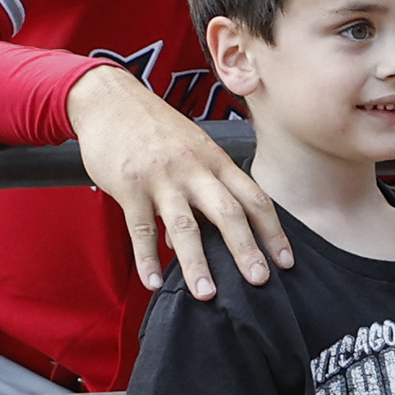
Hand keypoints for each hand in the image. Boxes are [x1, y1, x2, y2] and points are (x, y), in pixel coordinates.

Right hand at [68, 65, 291, 301]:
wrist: (108, 100)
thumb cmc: (153, 128)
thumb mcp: (189, 150)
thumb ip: (199, 193)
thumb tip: (192, 242)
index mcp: (215, 160)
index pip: (254, 198)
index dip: (273, 231)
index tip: (286, 261)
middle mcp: (194, 168)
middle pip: (228, 212)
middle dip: (246, 249)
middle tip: (260, 281)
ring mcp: (161, 177)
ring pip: (185, 225)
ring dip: (197, 263)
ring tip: (206, 294)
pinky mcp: (129, 185)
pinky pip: (140, 228)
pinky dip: (147, 258)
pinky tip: (153, 282)